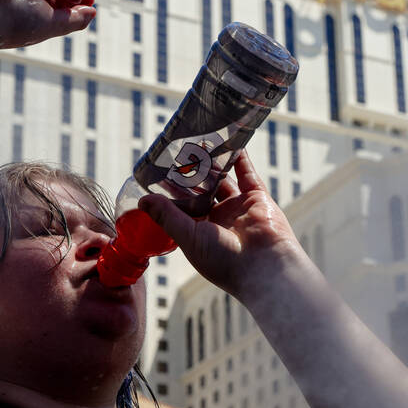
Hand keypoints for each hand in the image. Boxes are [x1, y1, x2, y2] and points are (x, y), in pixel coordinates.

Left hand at [138, 154, 308, 300]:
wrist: (264, 265)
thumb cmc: (224, 260)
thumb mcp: (188, 237)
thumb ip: (167, 217)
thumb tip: (142, 201)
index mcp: (202, 233)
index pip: (184, 209)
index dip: (173, 194)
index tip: (160, 176)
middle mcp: (220, 220)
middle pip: (203, 192)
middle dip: (192, 176)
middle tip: (179, 155)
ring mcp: (239, 208)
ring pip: (224, 180)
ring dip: (213, 164)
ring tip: (200, 144)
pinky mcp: (257, 199)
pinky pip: (247, 174)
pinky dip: (239, 158)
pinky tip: (229, 143)